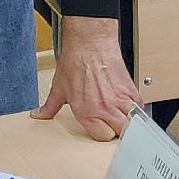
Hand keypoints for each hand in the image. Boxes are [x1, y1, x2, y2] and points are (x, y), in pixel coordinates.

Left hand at [31, 15, 141, 140]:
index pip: (103, 137)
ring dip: (129, 122)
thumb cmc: (75, 61)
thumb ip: (49, 107)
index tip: (101, 130)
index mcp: (87, 110)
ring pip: (133, 122)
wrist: (90, 41)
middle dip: (117, 131)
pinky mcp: (130, 88)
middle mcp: (105, 107)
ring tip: (123, 118)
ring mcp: (120, 98)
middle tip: (112, 125)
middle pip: (120, 133)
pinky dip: (137, 108)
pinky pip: (139, 106)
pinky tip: (130, 105)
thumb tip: (39, 115)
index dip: (103, 135)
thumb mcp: (58, 87)